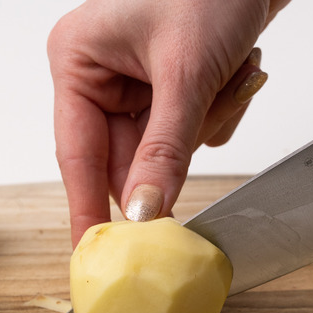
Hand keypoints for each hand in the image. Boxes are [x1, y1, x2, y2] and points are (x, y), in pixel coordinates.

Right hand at [48, 0, 289, 245]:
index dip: (88, 206)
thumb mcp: (186, 73)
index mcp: (79, 60)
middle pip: (128, 157)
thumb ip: (164, 148)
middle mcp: (100, 75)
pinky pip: (190, 135)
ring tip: (229, 75)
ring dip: (206, 123)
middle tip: (203, 128)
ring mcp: (135, 86)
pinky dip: (218, 115)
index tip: (93, 252)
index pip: (78, 152)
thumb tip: (143, 212)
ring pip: (165, 150)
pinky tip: (234, 75)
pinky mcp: (168, 92)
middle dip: (175, 150)